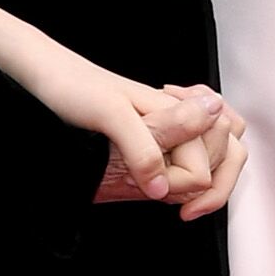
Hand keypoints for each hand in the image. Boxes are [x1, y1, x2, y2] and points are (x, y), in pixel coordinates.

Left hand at [15, 49, 245, 220]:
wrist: (46, 73)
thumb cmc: (71, 88)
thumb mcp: (107, 116)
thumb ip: (143, 147)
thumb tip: (165, 187)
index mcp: (174, 110)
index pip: (206, 163)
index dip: (187, 186)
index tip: (160, 198)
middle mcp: (179, 113)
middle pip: (228, 153)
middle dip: (208, 185)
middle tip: (172, 202)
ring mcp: (170, 118)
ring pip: (217, 148)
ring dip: (205, 175)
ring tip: (171, 189)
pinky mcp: (156, 124)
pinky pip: (194, 144)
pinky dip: (190, 161)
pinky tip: (163, 172)